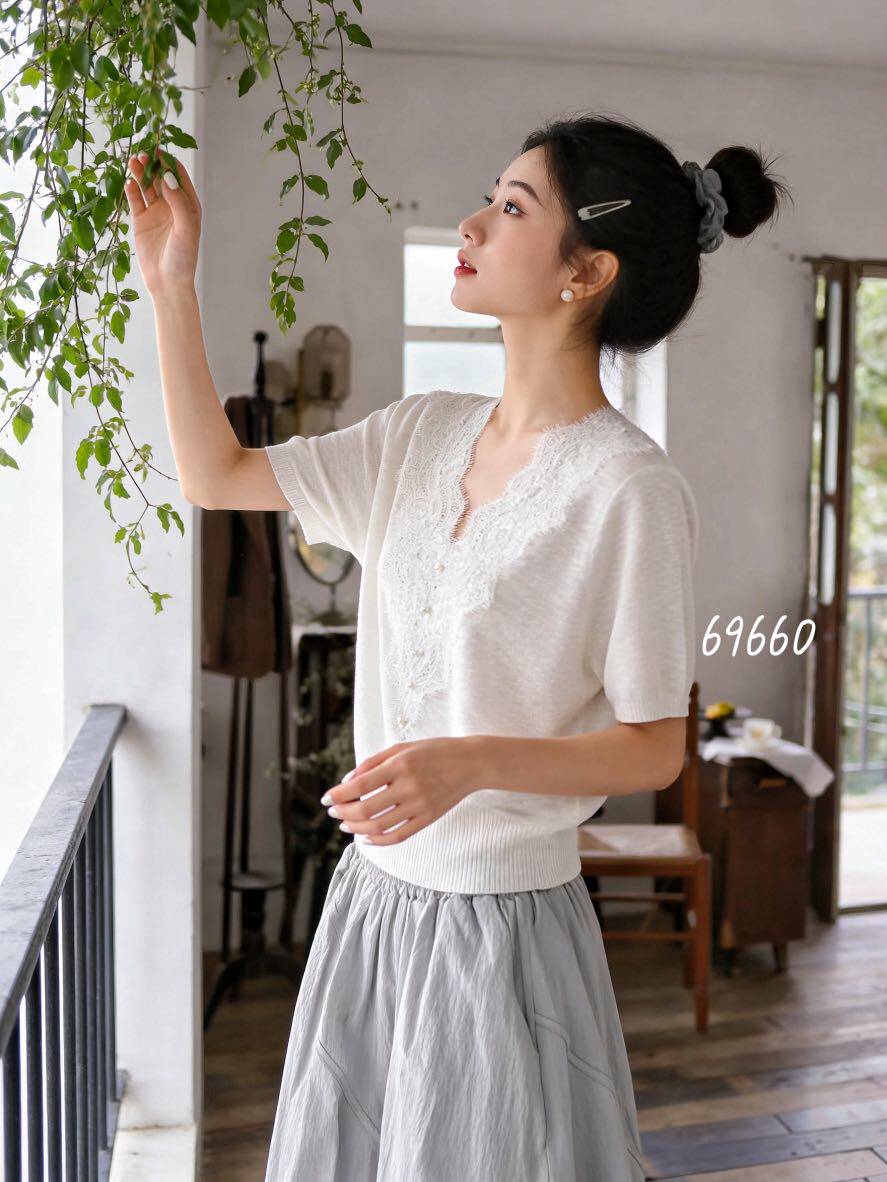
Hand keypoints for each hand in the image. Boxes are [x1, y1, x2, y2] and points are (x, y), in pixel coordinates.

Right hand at [123, 147, 201, 296]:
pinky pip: (135, 200)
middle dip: (153, 164)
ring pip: (147, 186)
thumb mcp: (186, 228)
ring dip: (141, 173)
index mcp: (189, 205)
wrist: (167, 282)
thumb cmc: (182, 257)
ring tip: (133, 161)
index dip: (169, 163)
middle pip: (161, 177)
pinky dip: (132, 190)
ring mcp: (156, 212)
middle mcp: (172, 206)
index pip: (179, 176)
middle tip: (143, 153)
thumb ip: (178, 201)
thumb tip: (166, 176)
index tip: (159, 150)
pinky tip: (128, 182)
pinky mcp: (141, 221)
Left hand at [321, 737, 481, 844]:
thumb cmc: (433, 751)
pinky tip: (366, 838)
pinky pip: (399, 836)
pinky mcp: (428, 818)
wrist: (471, 763)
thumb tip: (347, 781)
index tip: (326, 799)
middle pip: (366, 809)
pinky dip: (378, 841)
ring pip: (379, 826)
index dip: (339, 794)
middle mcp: (409, 786)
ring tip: (346, 825)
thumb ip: (373, 763)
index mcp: (400, 765)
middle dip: (344, 813)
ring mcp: (420, 805)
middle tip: (334, 812)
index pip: (360, 785)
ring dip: (356, 828)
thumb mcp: (402, 748)